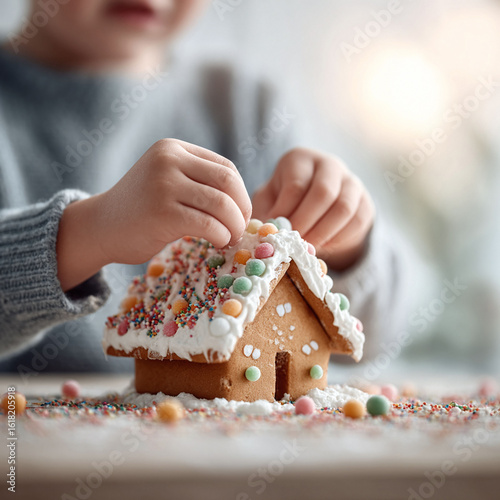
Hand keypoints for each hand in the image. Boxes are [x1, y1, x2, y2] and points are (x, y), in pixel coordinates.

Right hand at [57, 139, 250, 290]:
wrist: (100, 227)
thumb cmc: (140, 209)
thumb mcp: (166, 180)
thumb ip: (197, 181)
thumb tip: (242, 203)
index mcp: (173, 149)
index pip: (225, 167)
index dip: (241, 193)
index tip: (241, 214)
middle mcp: (169, 160)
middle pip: (227, 182)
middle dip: (242, 209)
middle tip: (241, 228)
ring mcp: (164, 184)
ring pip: (221, 203)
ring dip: (234, 225)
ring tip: (230, 238)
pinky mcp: (162, 212)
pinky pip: (207, 224)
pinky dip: (220, 236)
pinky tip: (218, 243)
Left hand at [252, 147, 374, 270]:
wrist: (314, 210)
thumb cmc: (283, 204)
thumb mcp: (269, 203)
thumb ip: (266, 213)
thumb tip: (267, 231)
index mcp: (300, 159)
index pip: (296, 185)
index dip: (286, 213)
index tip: (277, 233)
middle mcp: (328, 165)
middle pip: (323, 193)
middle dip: (306, 224)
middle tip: (293, 245)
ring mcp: (351, 182)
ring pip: (343, 208)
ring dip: (323, 234)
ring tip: (306, 249)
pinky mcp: (365, 203)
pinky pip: (356, 222)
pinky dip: (339, 239)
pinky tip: (323, 247)